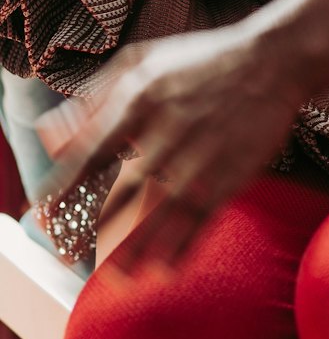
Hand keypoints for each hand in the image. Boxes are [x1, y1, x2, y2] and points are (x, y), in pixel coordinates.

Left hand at [35, 26, 306, 273]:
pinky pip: (201, 221)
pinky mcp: (231, 176)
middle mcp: (167, 133)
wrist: (271, 62)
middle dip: (89, 230)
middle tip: (68, 256)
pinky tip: (164, 270)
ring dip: (132, 252)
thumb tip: (54, 132)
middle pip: (118, 194)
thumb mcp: (144, 61)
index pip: (90, 155)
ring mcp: (200, 159)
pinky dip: (182, 249)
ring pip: (158, 217)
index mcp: (140, 100)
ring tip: (112, 278)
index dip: (65, 191)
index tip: (47, 217)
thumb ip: (97, 95)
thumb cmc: (202, 60)